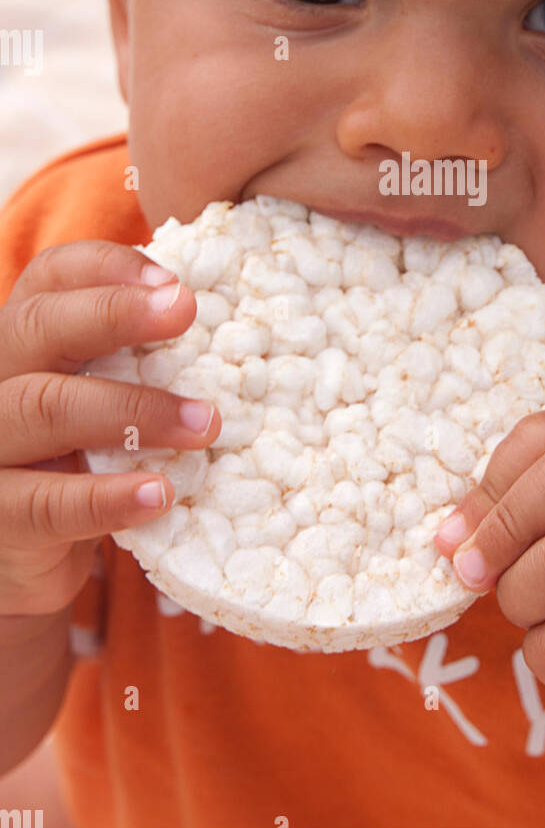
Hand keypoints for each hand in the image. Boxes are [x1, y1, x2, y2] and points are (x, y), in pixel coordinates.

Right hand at [0, 240, 220, 617]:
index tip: (174, 281)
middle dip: (114, 313)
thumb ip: (138, 363)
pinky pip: (46, 503)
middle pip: (38, 326)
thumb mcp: (102, 399)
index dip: (108, 267)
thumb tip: (237, 332)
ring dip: (131, 411)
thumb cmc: (79, 461)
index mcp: (26, 338)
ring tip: (204, 424)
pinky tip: (159, 494)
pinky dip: (106, 498)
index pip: (51, 276)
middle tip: (185, 310)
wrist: (23, 559)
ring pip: (43, 407)